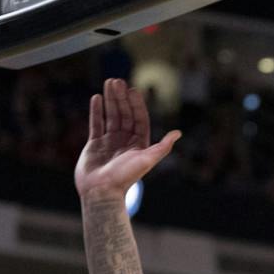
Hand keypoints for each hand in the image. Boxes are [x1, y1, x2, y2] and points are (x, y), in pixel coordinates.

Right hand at [75, 79, 178, 200]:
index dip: (136, 104)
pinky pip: (96, 124)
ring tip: (108, 83)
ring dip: (110, 100)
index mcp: (139, 144)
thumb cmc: (125, 178)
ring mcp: (110, 142)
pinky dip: (96, 111)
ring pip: (111, 116)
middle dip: (121, 97)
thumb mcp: (147, 160)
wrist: (102, 192)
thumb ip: (162, 147)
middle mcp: (125, 141)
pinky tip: (96, 98)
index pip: (139, 118)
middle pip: (124, 114)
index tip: (132, 89)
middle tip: (117, 81)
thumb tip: (178, 133)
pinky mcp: (95, 144)